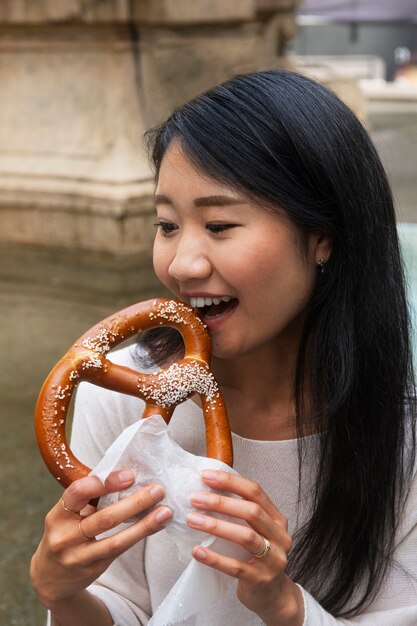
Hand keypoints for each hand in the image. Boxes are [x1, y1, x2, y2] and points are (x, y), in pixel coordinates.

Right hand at [30, 470, 171, 609]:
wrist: (50, 577)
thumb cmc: (66, 532)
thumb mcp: (68, 514)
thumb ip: (89, 497)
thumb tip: (127, 474)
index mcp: (58, 515)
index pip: (78, 493)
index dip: (105, 483)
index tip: (130, 476)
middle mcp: (65, 537)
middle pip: (104, 518)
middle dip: (134, 502)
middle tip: (157, 489)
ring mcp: (79, 557)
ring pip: (116, 539)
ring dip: (145, 524)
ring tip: (165, 511)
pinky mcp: (94, 569)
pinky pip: (121, 550)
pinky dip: (141, 535)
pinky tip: (157, 525)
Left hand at [187, 470, 302, 625]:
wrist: (273, 596)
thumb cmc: (258, 557)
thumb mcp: (256, 531)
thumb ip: (241, 512)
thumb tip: (208, 488)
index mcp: (277, 519)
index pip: (255, 491)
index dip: (230, 482)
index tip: (206, 476)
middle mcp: (280, 536)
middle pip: (251, 512)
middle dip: (220, 502)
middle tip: (194, 498)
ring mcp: (273, 559)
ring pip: (245, 537)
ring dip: (216, 526)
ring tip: (192, 520)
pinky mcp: (261, 580)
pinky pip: (236, 567)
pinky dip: (215, 558)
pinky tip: (197, 551)